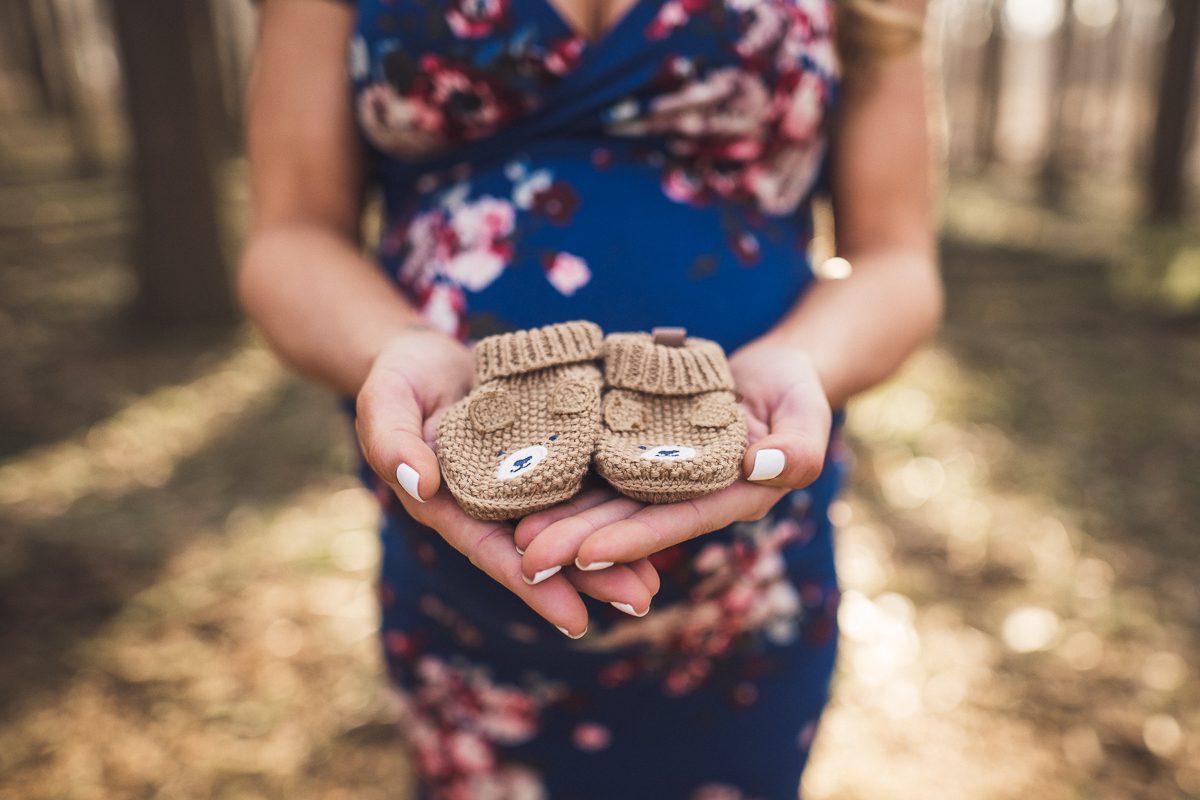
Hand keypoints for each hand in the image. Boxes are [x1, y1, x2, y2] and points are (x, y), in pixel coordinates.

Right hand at [355, 327, 656, 635]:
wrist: (433, 353)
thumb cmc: (399, 378)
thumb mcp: (385, 401)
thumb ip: (393, 443)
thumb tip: (422, 484)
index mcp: (453, 506)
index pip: (495, 552)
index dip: (534, 586)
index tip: (576, 621)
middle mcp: (496, 503)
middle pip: (546, 546)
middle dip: (593, 576)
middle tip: (640, 600)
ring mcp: (529, 479)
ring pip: (574, 520)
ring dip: (615, 549)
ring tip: (655, 578)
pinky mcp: (555, 449)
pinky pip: (587, 478)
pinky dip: (619, 499)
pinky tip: (657, 515)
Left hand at [515, 340, 831, 571]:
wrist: (769, 370)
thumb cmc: (796, 390)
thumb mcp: (808, 413)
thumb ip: (798, 446)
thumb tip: (763, 465)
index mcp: (731, 497)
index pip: (677, 520)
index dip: (633, 539)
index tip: (587, 556)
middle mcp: (689, 495)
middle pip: (628, 520)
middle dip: (578, 542)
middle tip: (527, 560)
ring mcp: (659, 474)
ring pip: (604, 500)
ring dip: (561, 519)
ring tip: (512, 537)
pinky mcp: (636, 448)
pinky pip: (597, 465)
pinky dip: (564, 479)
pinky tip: (522, 488)